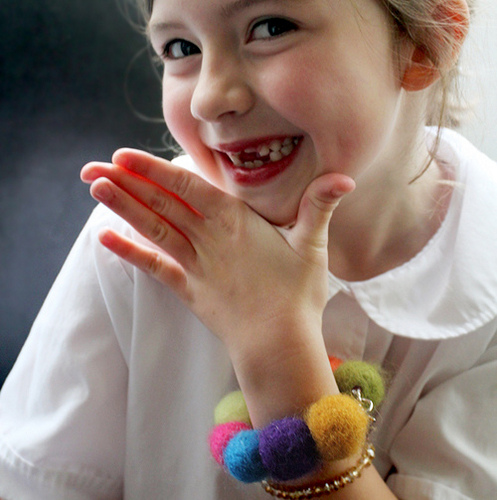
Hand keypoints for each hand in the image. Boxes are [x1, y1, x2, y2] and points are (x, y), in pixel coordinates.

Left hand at [81, 149, 353, 349]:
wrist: (279, 344)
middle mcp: (208, 239)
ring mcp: (195, 266)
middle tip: (92, 167)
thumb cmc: (298, 294)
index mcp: (235, 222)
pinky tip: (105, 239)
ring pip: (153, 229)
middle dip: (127, 183)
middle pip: (161, 205)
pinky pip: (155, 268)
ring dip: (124, 208)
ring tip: (95, 188)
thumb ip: (320, 206)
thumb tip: (346, 176)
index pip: (187, 187)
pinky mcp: (190, 291)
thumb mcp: (313, 245)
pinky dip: (130, 253)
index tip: (124, 156)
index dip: (154, 170)